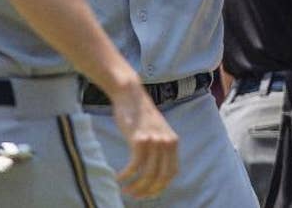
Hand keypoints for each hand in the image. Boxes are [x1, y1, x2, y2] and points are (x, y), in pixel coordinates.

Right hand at [107, 84, 178, 198]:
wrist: (130, 94)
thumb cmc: (139, 114)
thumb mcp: (156, 130)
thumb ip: (159, 147)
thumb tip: (153, 169)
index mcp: (172, 142)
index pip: (172, 172)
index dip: (161, 186)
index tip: (148, 193)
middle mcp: (166, 142)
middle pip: (160, 177)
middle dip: (147, 191)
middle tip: (134, 195)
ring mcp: (154, 141)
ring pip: (147, 174)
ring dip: (136, 186)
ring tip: (126, 189)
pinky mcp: (139, 139)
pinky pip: (134, 166)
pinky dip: (126, 175)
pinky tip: (119, 178)